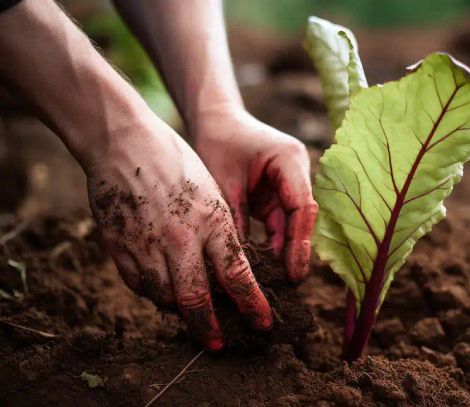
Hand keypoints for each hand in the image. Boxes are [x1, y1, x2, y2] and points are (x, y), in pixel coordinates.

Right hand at [85, 114, 272, 350]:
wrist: (123, 140)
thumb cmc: (175, 161)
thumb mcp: (210, 192)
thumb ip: (217, 232)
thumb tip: (223, 270)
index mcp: (213, 220)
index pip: (238, 275)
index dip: (252, 304)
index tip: (262, 323)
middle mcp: (181, 237)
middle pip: (197, 298)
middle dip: (210, 328)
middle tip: (219, 344)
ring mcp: (147, 243)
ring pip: (165, 297)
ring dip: (178, 310)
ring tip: (187, 312)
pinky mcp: (118, 245)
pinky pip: (137, 284)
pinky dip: (151, 292)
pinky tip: (159, 288)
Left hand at [193, 108, 317, 281]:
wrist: (216, 120)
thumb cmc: (219, 142)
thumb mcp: (224, 182)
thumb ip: (235, 220)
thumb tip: (239, 264)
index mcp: (290, 160)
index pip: (302, 207)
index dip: (299, 242)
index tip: (293, 272)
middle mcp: (297, 172)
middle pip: (302, 218)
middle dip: (296, 250)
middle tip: (289, 284)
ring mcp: (290, 183)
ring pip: (292, 223)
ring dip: (285, 249)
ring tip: (278, 282)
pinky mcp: (279, 193)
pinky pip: (280, 222)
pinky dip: (273, 241)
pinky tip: (267, 265)